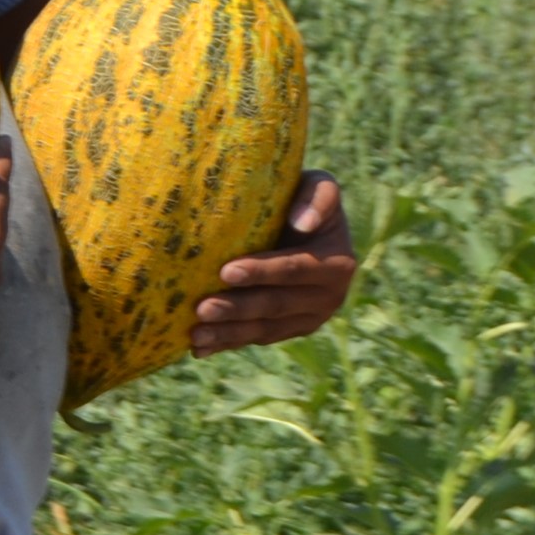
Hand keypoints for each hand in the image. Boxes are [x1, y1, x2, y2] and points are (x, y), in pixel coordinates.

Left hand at [191, 171, 355, 354]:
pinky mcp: (291, 329)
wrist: (305, 222)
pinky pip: (259, 337)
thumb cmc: (302, 196)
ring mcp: (310, 317)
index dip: (261, 272)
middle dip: (238, 308)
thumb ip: (317, 196)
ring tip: (196, 335)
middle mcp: (329, 296)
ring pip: (265, 328)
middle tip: (202, 309)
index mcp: (337, 262)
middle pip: (276, 304)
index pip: (294, 269)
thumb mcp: (319, 186)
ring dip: (229, 333)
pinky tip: (200, 348)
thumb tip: (302, 223)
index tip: (226, 271)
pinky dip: (229, 343)